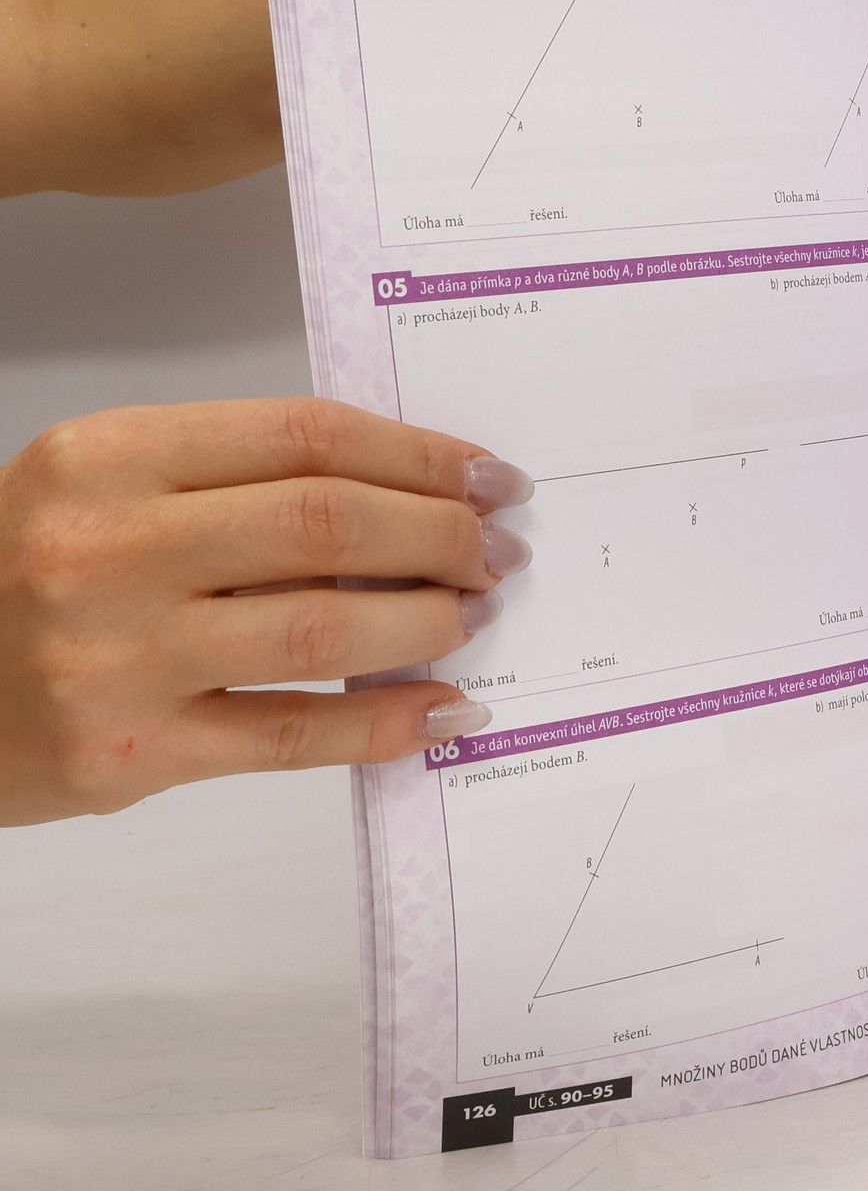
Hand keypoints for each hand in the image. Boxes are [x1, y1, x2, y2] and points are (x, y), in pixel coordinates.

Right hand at [0, 398, 533, 825]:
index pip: (308, 435)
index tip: (490, 476)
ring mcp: (117, 657)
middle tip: (497, 550)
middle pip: (328, 523)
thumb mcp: (106, 490)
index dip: (422, 455)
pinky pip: (292, 736)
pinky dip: (386, 723)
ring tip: (472, 614)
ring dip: (426, 620)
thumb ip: (236, 481)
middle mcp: (108, 548)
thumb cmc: (26, 573)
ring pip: (321, 628)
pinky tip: (445, 707)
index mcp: (109, 456)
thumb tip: (409, 494)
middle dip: (442, 535)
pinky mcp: (129, 755)